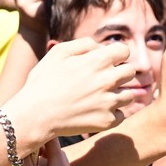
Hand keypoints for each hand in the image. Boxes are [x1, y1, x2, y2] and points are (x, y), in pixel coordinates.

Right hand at [12, 38, 136, 139]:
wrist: (35, 115)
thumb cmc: (43, 81)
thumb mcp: (59, 52)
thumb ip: (84, 44)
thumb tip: (100, 47)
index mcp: (98, 60)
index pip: (125, 51)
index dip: (115, 55)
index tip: (106, 62)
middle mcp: (108, 80)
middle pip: (130, 72)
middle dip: (119, 73)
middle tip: (102, 80)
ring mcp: (109, 102)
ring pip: (129, 95)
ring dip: (117, 94)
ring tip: (98, 97)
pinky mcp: (107, 121)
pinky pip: (121, 115)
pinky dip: (112, 114)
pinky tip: (96, 111)